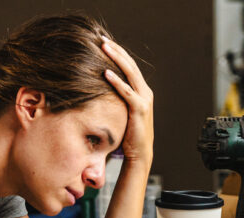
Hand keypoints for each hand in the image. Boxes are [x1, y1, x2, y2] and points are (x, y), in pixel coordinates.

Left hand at [101, 36, 153, 165]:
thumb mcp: (121, 112)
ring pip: (130, 73)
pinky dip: (116, 81)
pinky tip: (105, 73)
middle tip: (102, 38)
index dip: (119, 53)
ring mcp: (144, 100)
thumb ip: (116, 100)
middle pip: (130, 65)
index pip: (130, 67)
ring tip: (104, 47)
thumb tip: (98, 91)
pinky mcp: (140, 109)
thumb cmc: (128, 135)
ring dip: (116, 59)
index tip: (105, 42)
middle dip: (116, 50)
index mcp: (141, 91)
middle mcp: (145, 92)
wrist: (140, 153)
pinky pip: (126, 91)